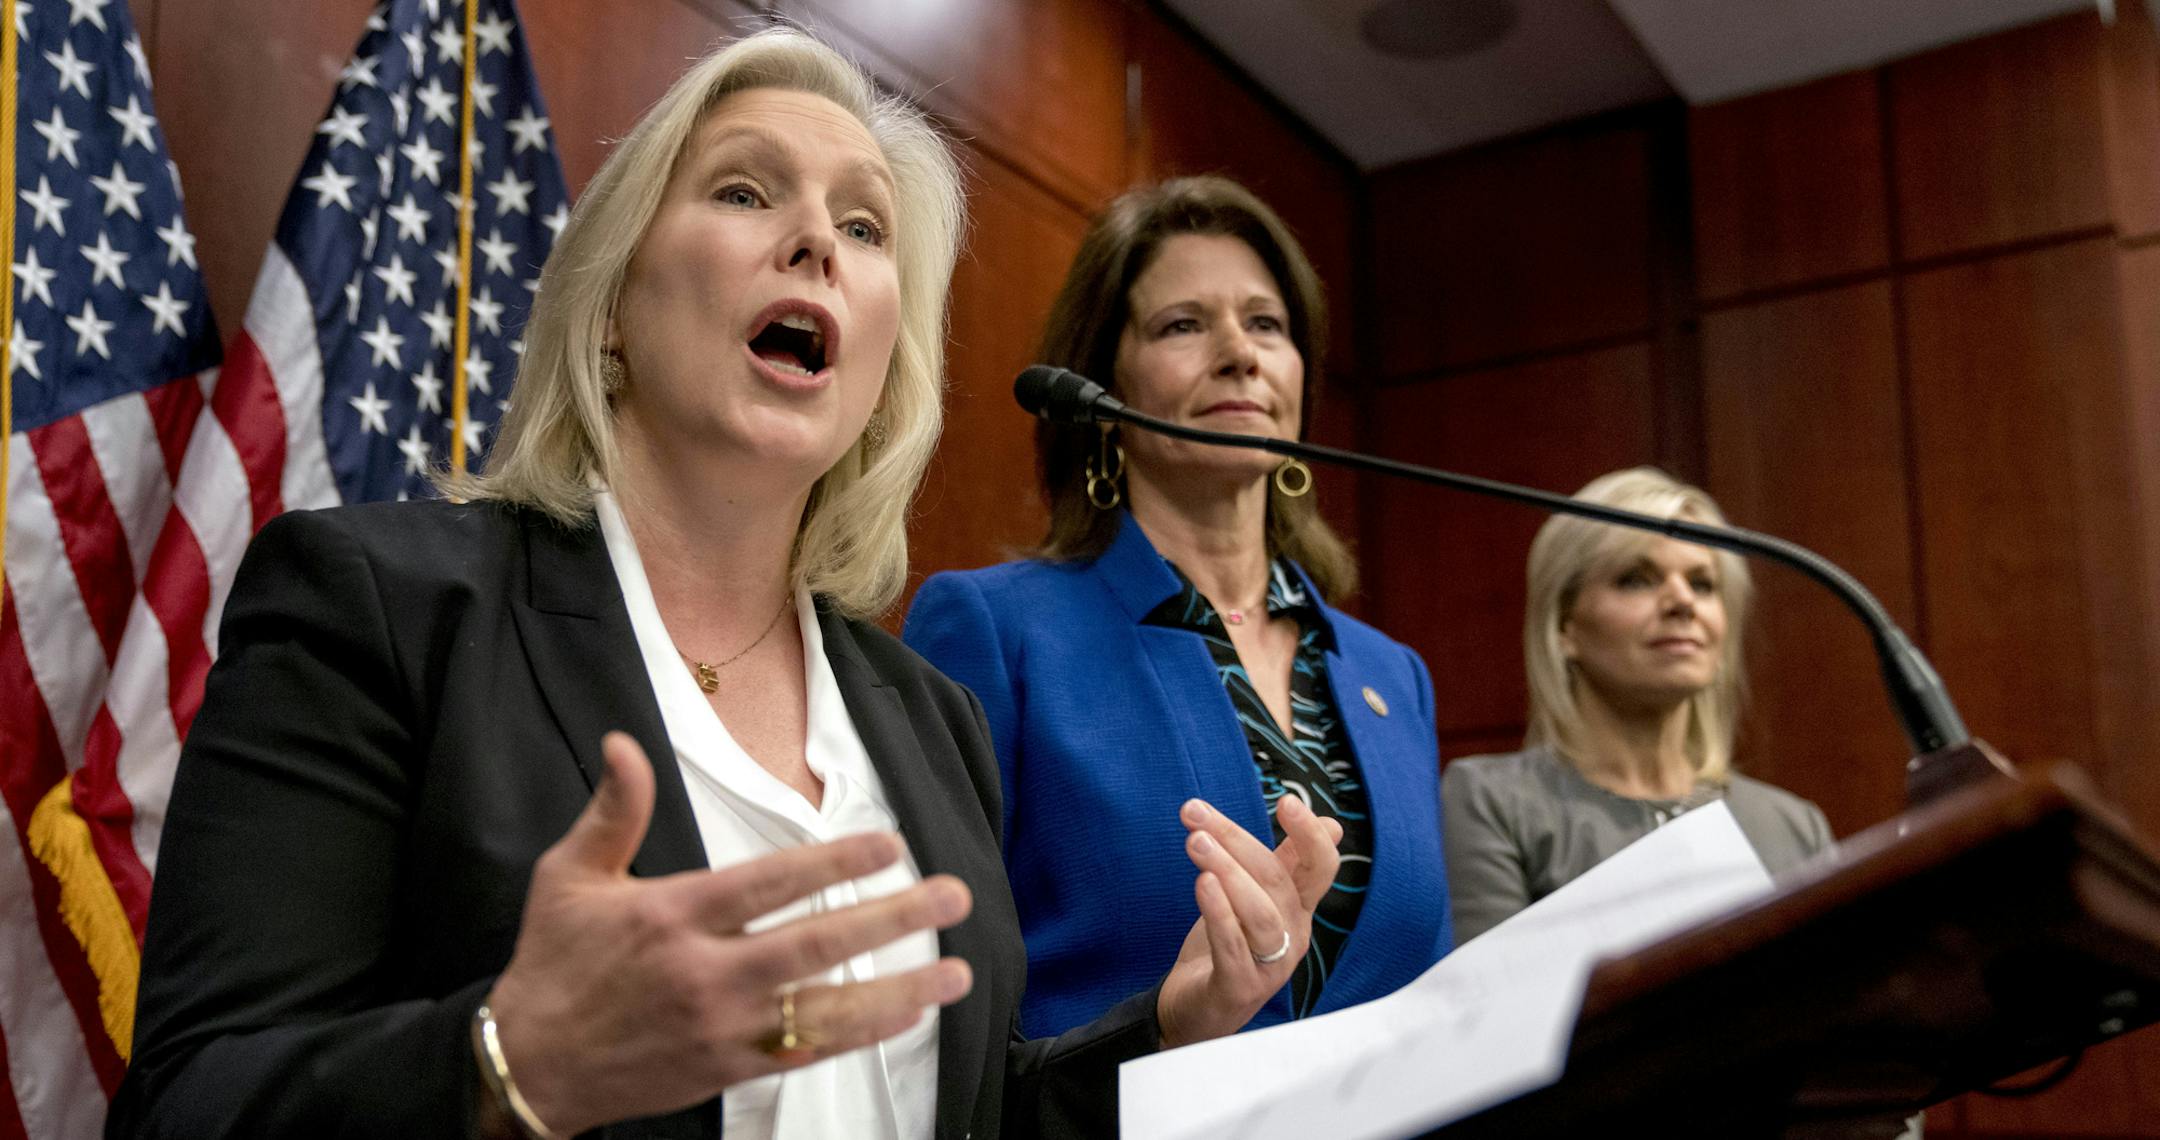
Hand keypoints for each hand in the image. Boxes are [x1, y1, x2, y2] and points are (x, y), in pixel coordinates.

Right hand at [484, 732, 975, 1134]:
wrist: (527, 1065)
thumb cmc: (553, 962)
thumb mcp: (568, 876)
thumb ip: (613, 811)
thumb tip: (623, 741)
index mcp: (673, 915)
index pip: (770, 883)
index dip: (834, 861)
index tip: (891, 844)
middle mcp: (705, 973)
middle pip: (815, 944)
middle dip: (891, 918)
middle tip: (953, 896)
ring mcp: (721, 1027)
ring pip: (825, 1008)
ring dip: (897, 989)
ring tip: (957, 972)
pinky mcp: (727, 1069)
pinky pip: (807, 1052)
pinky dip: (860, 1034)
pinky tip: (905, 1014)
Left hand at [1154, 795, 1342, 1048]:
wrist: (1194, 1011)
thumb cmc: (1226, 946)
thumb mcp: (1254, 898)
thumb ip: (1284, 863)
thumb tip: (1330, 823)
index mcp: (1299, 910)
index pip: (1319, 868)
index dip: (1309, 835)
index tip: (1286, 801)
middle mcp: (1292, 936)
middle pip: (1277, 881)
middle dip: (1237, 840)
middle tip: (1196, 812)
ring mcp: (1270, 966)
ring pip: (1260, 913)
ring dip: (1228, 871)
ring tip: (1195, 841)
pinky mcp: (1239, 987)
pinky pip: (1233, 946)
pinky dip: (1219, 912)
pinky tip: (1201, 883)